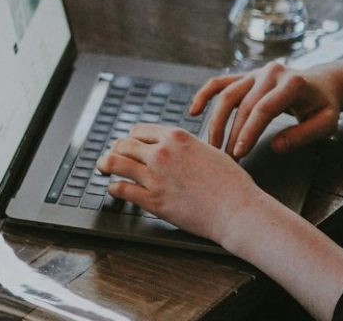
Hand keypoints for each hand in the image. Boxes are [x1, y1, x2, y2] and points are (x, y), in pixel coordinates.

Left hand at [96, 124, 276, 242]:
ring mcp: (155, 176)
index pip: (139, 130)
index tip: (130, 146)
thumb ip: (186, 147)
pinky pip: (120, 189)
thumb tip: (173, 146)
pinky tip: (115, 189)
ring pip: (114, 162)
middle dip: (116, 150)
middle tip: (113, 157)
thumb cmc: (232, 184)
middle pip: (122, 144)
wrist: (239, 211)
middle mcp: (161, 153)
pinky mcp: (152, 199)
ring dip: (105, 165)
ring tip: (103, 168)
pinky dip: (113, 188)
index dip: (133, 139)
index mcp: (176, 137)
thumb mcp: (209, 151)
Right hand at [193, 61, 342, 158]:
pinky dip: (204, 95)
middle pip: (243, 105)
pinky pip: (219, 83)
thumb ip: (302, 135)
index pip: (264, 109)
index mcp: (292, 83)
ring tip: (213, 145)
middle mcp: (270, 73)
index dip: (249, 132)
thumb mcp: (326, 123)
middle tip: (227, 158)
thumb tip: (275, 147)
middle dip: (232, 133)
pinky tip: (194, 111)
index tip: (240, 153)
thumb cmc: (324, 106)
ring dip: (216, 121)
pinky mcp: (245, 76)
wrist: (322, 84)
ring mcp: (255, 72)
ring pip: (227, 95)